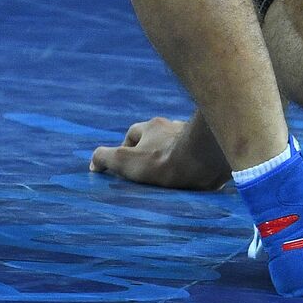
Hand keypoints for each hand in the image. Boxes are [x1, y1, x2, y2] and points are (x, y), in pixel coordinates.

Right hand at [90, 116, 232, 190]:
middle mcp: (174, 125)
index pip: (133, 133)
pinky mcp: (210, 146)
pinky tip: (194, 176)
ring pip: (179, 144)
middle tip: (150, 170)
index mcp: (153, 126)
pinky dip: (193, 163)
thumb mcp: (126, 161)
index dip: (126, 148)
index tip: (126, 166)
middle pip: (158, 137)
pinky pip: (198, 154)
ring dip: (175, 155)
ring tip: (173, 175)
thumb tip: (93, 163)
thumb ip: (105, 158)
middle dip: (153, 150)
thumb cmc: (163, 161)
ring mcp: (193, 135)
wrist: (205, 160)